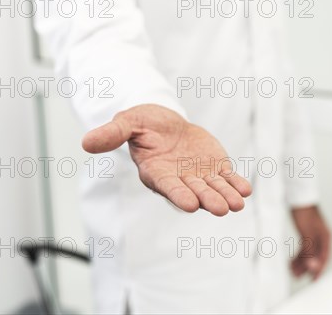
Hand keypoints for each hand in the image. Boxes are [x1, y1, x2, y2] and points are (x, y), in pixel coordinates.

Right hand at [82, 104, 251, 215]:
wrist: (165, 122)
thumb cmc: (144, 123)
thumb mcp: (128, 123)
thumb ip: (112, 134)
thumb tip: (86, 142)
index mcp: (156, 172)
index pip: (168, 186)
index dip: (179, 195)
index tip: (191, 205)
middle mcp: (178, 178)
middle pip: (195, 191)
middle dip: (208, 199)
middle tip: (220, 209)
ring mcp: (198, 174)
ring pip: (213, 188)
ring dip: (225, 196)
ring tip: (237, 204)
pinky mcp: (214, 167)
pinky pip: (226, 178)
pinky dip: (235, 183)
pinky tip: (245, 189)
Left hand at [291, 206, 330, 279]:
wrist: (297, 197)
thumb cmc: (304, 212)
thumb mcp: (307, 234)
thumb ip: (310, 251)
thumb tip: (312, 267)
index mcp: (326, 237)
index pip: (324, 258)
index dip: (319, 270)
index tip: (313, 280)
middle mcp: (322, 237)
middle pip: (316, 256)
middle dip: (307, 267)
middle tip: (297, 276)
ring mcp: (314, 235)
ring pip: (309, 253)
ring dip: (301, 262)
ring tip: (292, 270)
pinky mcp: (307, 233)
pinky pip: (304, 248)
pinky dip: (299, 255)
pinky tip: (292, 261)